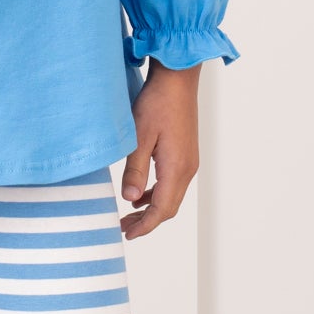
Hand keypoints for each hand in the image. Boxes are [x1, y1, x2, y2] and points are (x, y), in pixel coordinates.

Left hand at [119, 59, 200, 239]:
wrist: (178, 79)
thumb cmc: (158, 103)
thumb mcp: (139, 137)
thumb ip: (135, 170)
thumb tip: (130, 199)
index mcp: (177, 168)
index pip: (162, 209)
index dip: (145, 226)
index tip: (127, 234)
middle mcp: (187, 168)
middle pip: (169, 207)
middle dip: (147, 221)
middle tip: (124, 228)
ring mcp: (189, 161)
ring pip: (172, 196)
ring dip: (152, 208)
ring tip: (129, 214)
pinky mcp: (186, 153)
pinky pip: (173, 183)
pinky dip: (157, 193)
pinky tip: (140, 193)